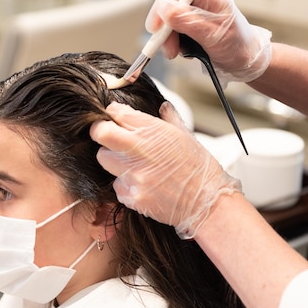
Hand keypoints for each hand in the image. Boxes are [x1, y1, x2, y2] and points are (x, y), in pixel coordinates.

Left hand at [90, 101, 240, 238]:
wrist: (207, 201)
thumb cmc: (199, 168)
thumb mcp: (186, 135)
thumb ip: (169, 118)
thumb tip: (162, 106)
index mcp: (151, 131)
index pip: (115, 113)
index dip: (112, 115)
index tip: (115, 120)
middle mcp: (139, 150)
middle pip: (100, 134)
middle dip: (102, 134)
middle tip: (111, 140)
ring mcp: (133, 174)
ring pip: (104, 160)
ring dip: (114, 161)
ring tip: (133, 165)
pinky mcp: (131, 196)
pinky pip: (117, 186)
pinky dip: (125, 185)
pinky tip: (143, 185)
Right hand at [146, 0, 271, 84]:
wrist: (246, 61)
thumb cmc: (238, 46)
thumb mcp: (213, 35)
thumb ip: (189, 21)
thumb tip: (165, 8)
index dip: (162, 3)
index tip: (155, 26)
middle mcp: (200, 0)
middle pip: (169, 4)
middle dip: (164, 27)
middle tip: (165, 46)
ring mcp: (194, 13)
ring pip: (168, 20)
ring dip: (167, 38)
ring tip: (175, 52)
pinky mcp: (189, 26)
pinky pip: (172, 31)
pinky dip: (172, 43)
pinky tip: (182, 51)